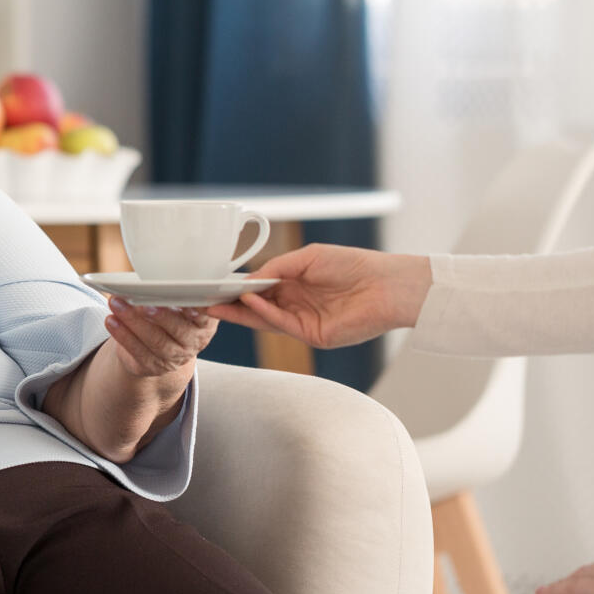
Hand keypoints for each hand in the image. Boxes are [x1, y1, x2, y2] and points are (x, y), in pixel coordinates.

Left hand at [102, 296, 216, 392]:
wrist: (159, 345)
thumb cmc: (169, 312)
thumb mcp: (176, 301)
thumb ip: (172, 292)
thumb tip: (150, 280)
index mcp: (205, 322)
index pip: (205, 316)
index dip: (196, 310)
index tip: (185, 299)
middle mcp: (194, 341)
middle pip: (178, 330)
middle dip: (159, 316)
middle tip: (143, 303)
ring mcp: (175, 356)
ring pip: (156, 342)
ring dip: (133, 322)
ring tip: (116, 305)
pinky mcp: (154, 366)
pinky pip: (138, 352)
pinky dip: (122, 335)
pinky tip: (111, 321)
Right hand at [205, 243, 431, 348]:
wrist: (387, 284)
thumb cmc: (353, 264)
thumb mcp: (308, 258)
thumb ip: (276, 269)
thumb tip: (249, 280)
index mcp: (296, 284)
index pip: (259, 289)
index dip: (238, 288)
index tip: (215, 286)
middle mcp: (297, 304)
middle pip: (256, 307)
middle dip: (232, 304)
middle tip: (206, 301)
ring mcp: (304, 322)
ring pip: (264, 319)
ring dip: (240, 313)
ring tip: (217, 304)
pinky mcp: (314, 335)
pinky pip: (282, 324)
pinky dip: (264, 314)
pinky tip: (250, 301)